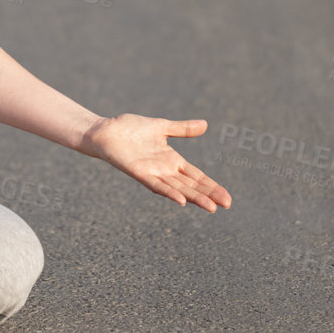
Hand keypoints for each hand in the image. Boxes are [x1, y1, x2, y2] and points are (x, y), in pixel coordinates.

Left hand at [79, 114, 230, 211]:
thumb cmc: (131, 129)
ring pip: (178, 189)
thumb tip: (205, 125)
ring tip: (211, 207)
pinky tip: (182, 200)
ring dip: (194, 198)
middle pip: (191, 186)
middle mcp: (164, 171)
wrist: (106, 130)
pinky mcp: (139, 172)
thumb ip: (182, 129)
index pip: (197, 177)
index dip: (211, 186)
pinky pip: (156, 185)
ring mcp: (152, 173)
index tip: (227, 198)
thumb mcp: (162, 127)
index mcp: (172, 161)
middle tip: (227, 204)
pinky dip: (170, 192)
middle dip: (209, 195)